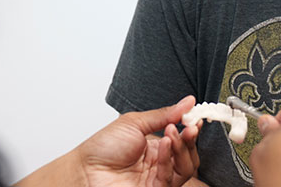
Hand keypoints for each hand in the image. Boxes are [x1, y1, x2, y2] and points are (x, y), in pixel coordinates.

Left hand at [14, 96, 198, 186]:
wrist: (85, 169)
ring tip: (172, 133)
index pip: (182, 139)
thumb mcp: (135, 122)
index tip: (195, 117)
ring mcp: (157, 178)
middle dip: (190, 139)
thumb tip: (187, 102)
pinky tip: (163, 144)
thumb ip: (163, 114)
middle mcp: (159, 163)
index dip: (191, 128)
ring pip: (185, 168)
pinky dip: (169, 158)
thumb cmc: (102, 148)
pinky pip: (171, 177)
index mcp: (156, 146)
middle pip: (188, 155)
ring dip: (182, 148)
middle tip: (189, 126)